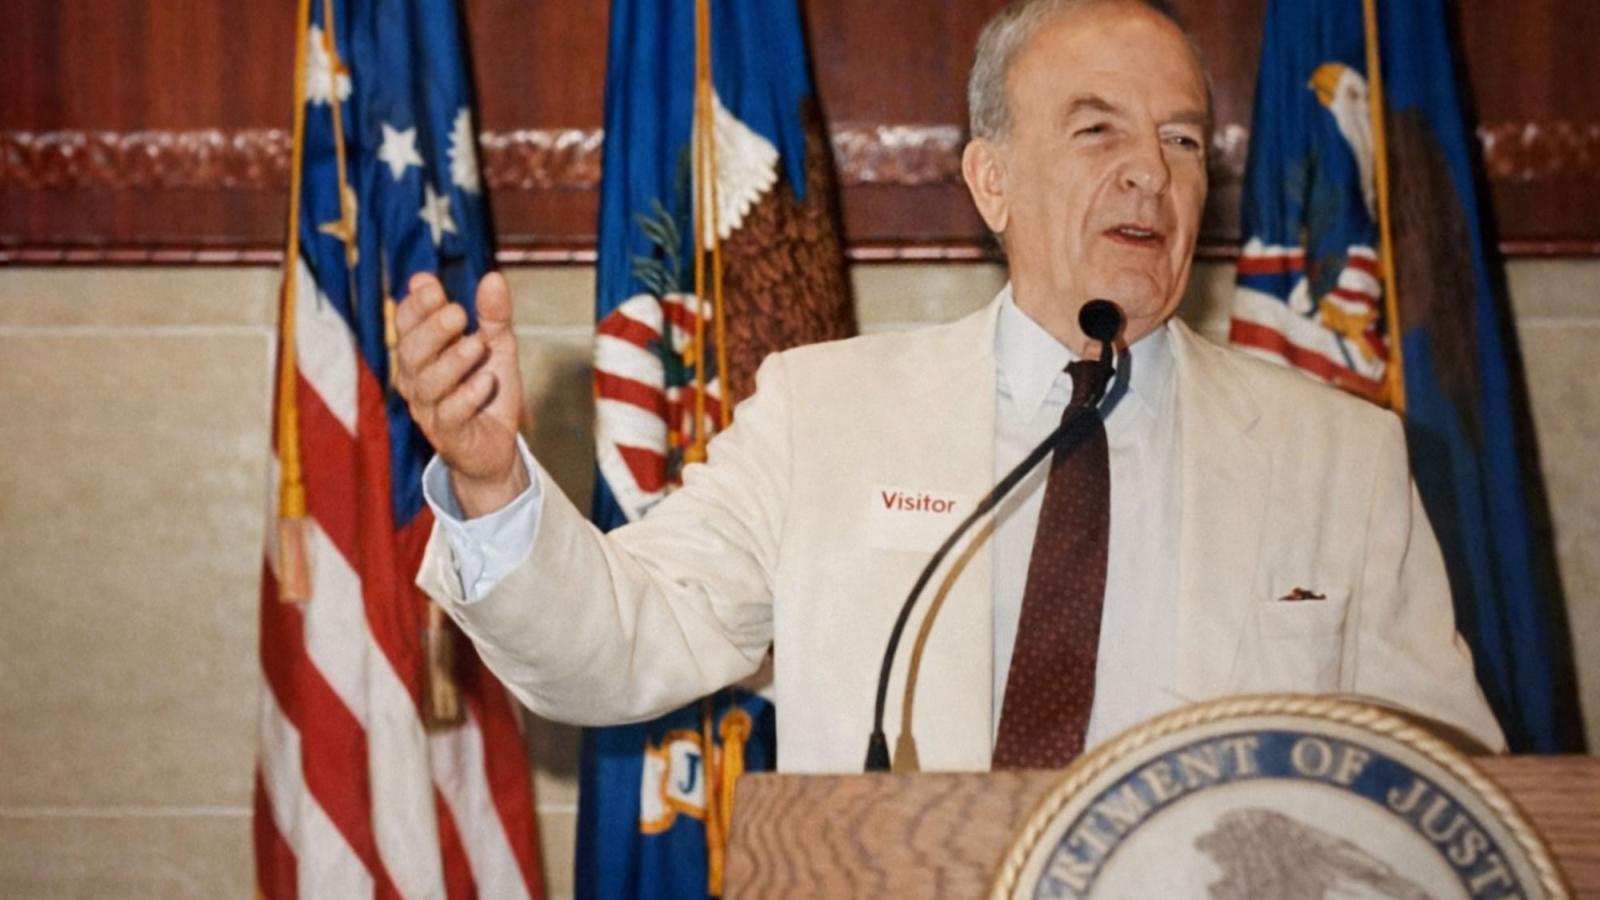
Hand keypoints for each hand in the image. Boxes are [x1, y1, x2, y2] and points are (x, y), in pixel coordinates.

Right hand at [393, 271, 529, 516]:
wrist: (497, 446)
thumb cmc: (488, 391)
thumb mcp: (497, 346)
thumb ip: (493, 315)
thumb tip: (493, 277)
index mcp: (423, 353)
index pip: (405, 325)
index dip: (414, 305)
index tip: (431, 285)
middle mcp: (418, 380)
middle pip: (409, 352)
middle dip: (431, 329)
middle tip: (457, 313)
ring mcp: (430, 409)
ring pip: (426, 383)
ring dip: (451, 361)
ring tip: (477, 345)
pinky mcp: (449, 435)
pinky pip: (449, 414)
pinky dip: (467, 395)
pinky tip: (486, 381)